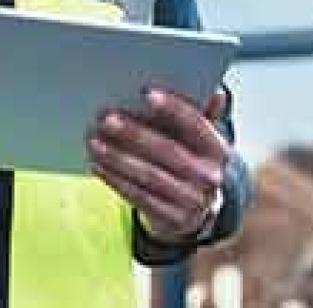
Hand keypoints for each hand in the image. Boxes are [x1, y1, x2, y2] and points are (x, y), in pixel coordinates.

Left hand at [87, 87, 229, 241]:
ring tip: (94, 141)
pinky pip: (139, 197)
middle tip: (106, 119)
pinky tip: (98, 165)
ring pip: (149, 175)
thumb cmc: (190, 161)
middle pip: (168, 151)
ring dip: (118, 157)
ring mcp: (192, 202)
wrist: (195, 211)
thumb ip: (201, 113)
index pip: (198, 125)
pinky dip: (115, 179)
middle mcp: (210, 177)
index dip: (174, 108)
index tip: (147, 93)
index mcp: (218, 149)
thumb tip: (216, 92)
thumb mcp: (198, 139)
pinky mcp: (172, 220)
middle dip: (135, 134)